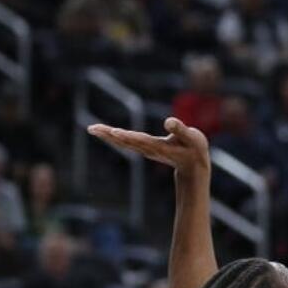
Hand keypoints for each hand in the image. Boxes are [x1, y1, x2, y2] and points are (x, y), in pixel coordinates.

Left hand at [87, 117, 210, 175]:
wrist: (193, 166)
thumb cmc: (195, 150)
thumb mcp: (193, 139)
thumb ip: (181, 130)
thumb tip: (168, 121)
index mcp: (160, 146)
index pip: (141, 140)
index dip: (128, 136)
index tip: (114, 132)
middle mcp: (149, 149)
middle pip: (126, 141)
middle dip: (109, 135)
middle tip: (92, 129)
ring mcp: (145, 149)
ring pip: (123, 142)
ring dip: (108, 135)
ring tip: (92, 129)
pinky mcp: (143, 148)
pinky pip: (125, 142)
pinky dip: (114, 136)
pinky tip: (106, 132)